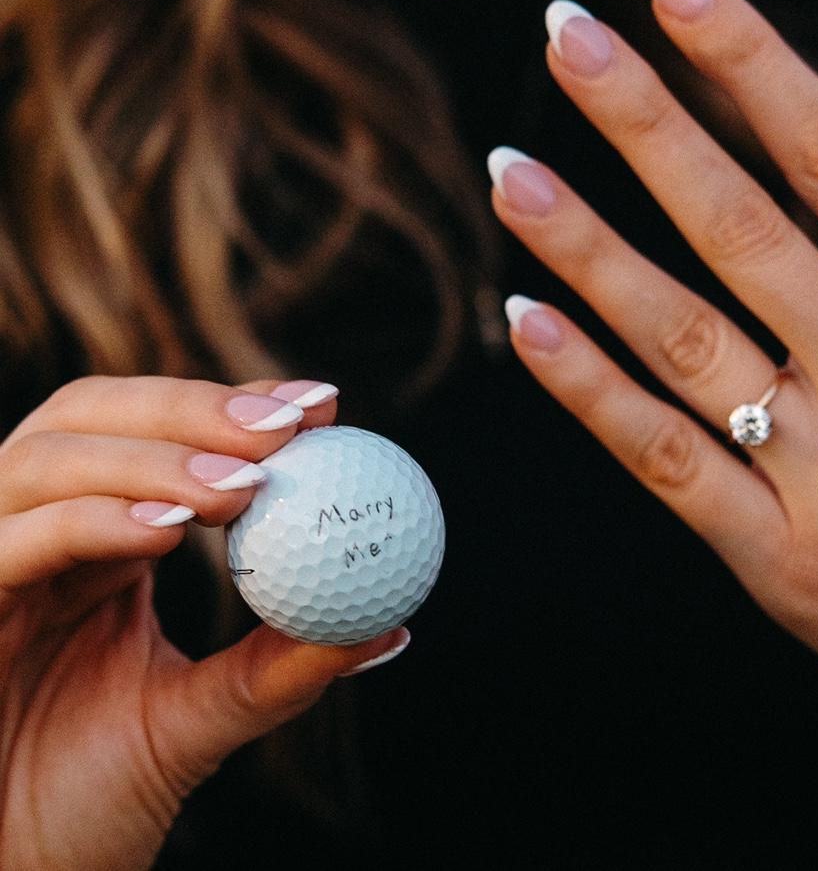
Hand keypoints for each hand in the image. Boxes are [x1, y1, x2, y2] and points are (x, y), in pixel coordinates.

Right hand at [0, 375, 404, 870]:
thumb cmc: (85, 803)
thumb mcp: (197, 723)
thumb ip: (279, 668)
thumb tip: (390, 627)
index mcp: (93, 542)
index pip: (157, 431)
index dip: (234, 404)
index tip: (323, 404)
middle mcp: (32, 533)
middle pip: (93, 414)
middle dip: (192, 407)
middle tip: (285, 427)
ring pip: (45, 458)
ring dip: (151, 456)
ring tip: (244, 485)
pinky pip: (10, 544)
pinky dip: (89, 521)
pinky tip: (167, 533)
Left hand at [489, 0, 817, 806]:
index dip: (747, 55)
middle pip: (739, 224)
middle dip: (644, 119)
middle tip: (565, 33)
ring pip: (680, 341)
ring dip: (587, 249)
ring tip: (510, 170)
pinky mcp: (787, 566)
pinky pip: (667, 464)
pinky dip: (590, 394)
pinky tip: (523, 322)